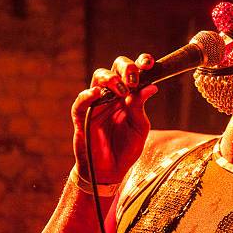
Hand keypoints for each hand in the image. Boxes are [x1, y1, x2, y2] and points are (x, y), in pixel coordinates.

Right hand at [71, 54, 156, 183]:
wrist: (110, 170)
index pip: (133, 73)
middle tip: (134, 79)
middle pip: (115, 69)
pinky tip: (96, 93)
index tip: (149, 62)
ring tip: (121, 89)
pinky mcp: (82, 117)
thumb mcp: (139, 127)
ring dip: (110, 79)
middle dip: (126, 68)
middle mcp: (112, 96)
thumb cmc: (126, 148)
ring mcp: (97, 104)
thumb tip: (151, 86)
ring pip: (97, 79)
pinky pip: (81, 102)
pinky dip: (87, 95)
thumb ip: (140, 107)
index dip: (140, 64)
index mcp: (128, 96)